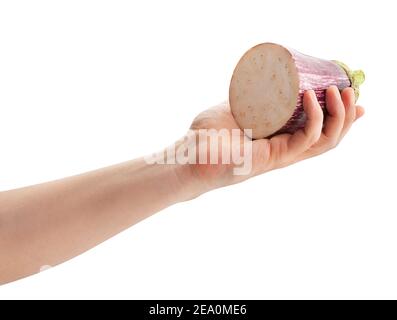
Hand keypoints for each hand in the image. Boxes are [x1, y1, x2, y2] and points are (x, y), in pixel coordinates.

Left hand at [178, 86, 363, 194]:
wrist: (189, 155)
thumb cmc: (207, 136)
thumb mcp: (234, 108)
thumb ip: (249, 98)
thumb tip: (261, 79)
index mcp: (279, 139)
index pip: (318, 130)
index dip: (339, 116)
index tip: (352, 95)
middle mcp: (284, 149)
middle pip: (328, 137)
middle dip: (346, 114)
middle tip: (351, 91)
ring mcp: (280, 155)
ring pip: (323, 141)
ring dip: (339, 117)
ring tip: (340, 91)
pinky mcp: (271, 158)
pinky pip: (303, 141)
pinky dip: (313, 120)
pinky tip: (309, 97)